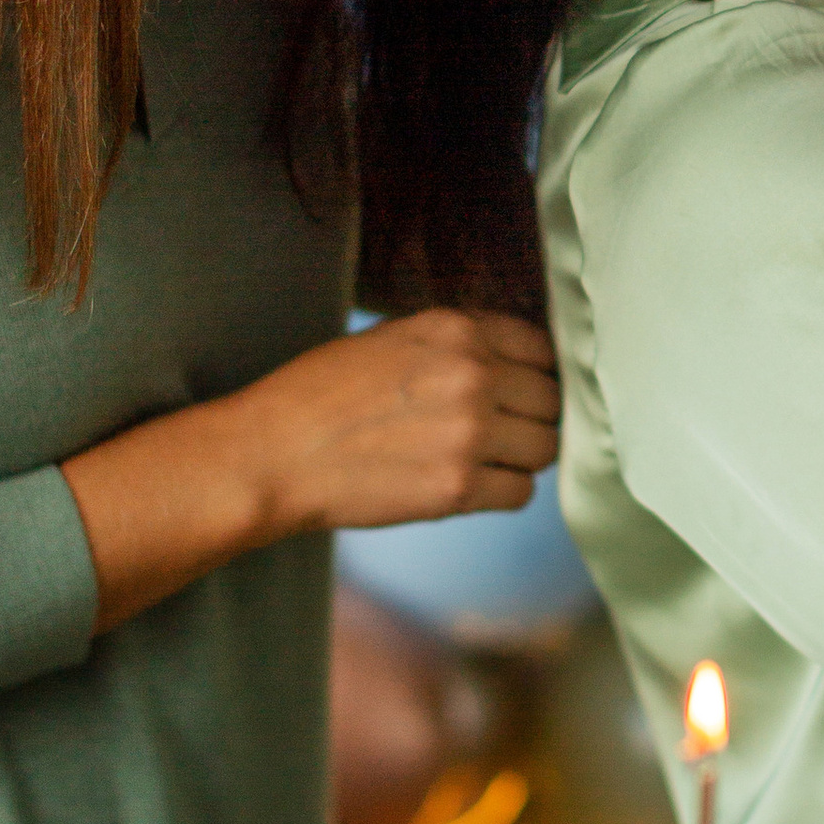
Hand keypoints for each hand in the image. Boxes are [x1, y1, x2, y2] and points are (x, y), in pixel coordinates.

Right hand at [247, 311, 560, 537]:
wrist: (272, 454)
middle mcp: (472, 373)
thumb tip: (512, 364)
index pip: (542, 349)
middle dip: (530, 418)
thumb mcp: (392, 339)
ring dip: (520, 458)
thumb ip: (456, 345)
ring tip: (479, 461)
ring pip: (545, 448)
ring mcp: (470, 432)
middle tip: (497, 434)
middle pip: (551, 400)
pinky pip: (520, 493)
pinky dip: (500, 493)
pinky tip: (465, 487)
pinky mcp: (458, 487)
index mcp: (456, 329)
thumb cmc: (320, 396)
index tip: (518, 393)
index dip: (533, 375)